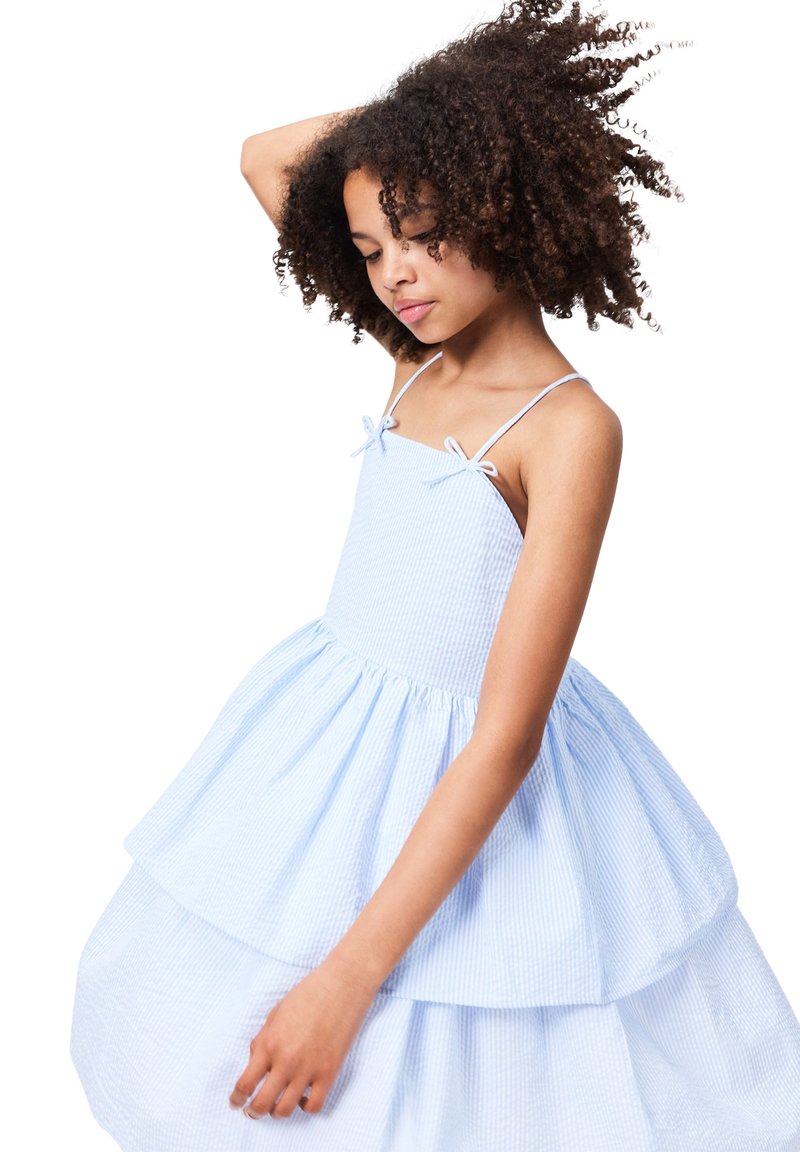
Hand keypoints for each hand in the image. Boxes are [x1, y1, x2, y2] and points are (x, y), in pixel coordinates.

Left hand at [228, 954, 379, 1118]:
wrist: (341, 986)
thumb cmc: (308, 994)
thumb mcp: (275, 1014)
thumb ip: (262, 1041)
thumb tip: (255, 1064)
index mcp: (269, 1043)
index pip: (245, 1084)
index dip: (237, 1098)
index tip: (235, 1102)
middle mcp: (286, 1060)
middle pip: (262, 1103)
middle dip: (253, 1111)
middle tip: (252, 1110)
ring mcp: (309, 1069)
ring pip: (285, 1110)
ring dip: (276, 1112)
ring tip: (276, 1106)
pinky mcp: (329, 1072)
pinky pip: (314, 1106)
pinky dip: (305, 1107)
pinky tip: (303, 1097)